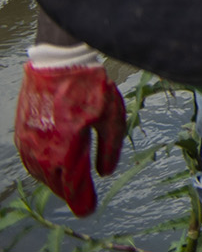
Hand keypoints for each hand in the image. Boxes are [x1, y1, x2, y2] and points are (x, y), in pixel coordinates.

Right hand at [15, 48, 125, 216]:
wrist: (59, 62)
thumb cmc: (90, 86)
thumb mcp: (110, 116)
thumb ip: (108, 147)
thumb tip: (104, 173)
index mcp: (67, 147)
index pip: (72, 185)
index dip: (81, 200)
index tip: (89, 209)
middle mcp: (43, 148)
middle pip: (55, 182)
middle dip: (69, 192)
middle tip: (83, 199)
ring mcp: (28, 141)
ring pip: (40, 173)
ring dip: (55, 182)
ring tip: (69, 185)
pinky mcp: (21, 131)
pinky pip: (29, 159)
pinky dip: (41, 169)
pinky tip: (52, 169)